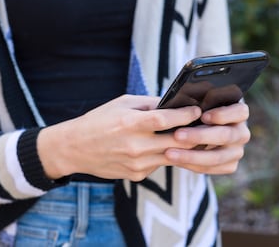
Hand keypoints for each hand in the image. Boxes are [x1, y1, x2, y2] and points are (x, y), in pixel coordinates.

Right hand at [37, 94, 201, 180]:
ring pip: (172, 156)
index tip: (196, 110)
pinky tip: (158, 147)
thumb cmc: (98, 121)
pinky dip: (162, 155)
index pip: (166, 119)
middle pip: (177, 142)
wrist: (75, 148)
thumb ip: (148, 105)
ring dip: (182, 147)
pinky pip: (158, 164)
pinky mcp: (136, 175)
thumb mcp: (121, 104)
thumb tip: (173, 105)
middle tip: (203, 126)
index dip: (186, 115)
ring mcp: (136, 164)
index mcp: (130, 123)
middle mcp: (135, 146)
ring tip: (186, 136)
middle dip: (193, 134)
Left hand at [165, 102, 250, 173]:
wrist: (190, 130)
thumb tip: (179, 111)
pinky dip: (192, 165)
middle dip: (200, 136)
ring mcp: (236, 151)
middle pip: (226, 136)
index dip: (222, 115)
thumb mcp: (193, 104)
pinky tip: (176, 160)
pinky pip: (211, 168)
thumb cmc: (192, 111)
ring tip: (169, 153)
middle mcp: (241, 132)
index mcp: (239, 112)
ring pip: (217, 156)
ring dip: (192, 155)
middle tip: (177, 135)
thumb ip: (191, 106)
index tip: (203, 116)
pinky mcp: (229, 165)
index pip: (240, 112)